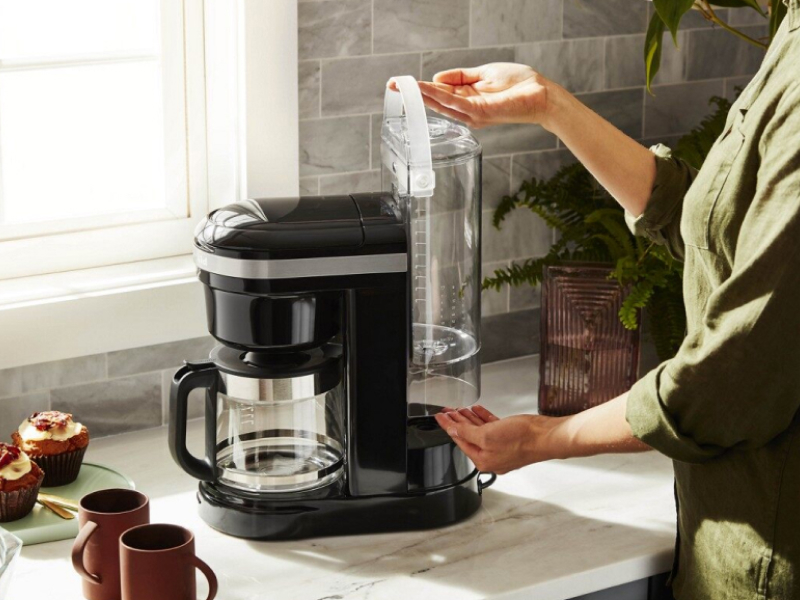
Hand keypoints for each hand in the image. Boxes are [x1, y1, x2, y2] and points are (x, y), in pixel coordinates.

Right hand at [390, 63, 551, 128]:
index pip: (439, 95)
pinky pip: (453, 102)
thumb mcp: (483, 74)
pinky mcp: (479, 111)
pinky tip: (425, 87)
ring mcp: (472, 113)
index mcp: (467, 100)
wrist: (540, 95)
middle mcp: (466, 110)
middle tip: (393, 86)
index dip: (421, 89)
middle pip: (435, 102)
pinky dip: (438, 95)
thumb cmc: (518, 85)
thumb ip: (460, 77)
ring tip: (404, 87)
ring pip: (440, 103)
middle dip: (414, 94)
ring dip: (421, 94)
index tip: (402, 83)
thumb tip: (436, 78)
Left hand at [434, 405, 564, 473]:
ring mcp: (502, 447)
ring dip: (469, 418)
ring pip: (480, 431)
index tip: (439, 417)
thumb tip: (454, 429)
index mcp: (483, 459)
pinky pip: (492, 427)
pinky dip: (483, 417)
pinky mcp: (511, 437)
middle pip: (468, 436)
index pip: (459, 440)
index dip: (447, 426)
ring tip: (458, 408)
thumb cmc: (523, 440)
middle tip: (447, 411)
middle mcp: (491, 456)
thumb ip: (468, 432)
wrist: (546, 436)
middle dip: (456, 422)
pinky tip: (477, 410)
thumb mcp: (488, 435)